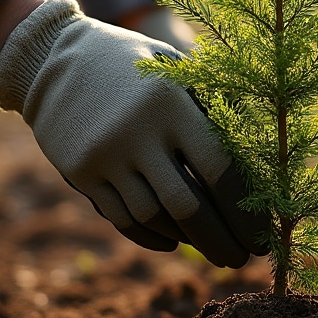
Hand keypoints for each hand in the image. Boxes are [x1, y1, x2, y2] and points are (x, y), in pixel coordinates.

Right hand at [0, 0, 269, 264]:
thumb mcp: (177, 71)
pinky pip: (122, 218)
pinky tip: (175, 240)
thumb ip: (215, 110)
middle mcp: (137, 132)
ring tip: (214, 246)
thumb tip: (263, 161)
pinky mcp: (79, 172)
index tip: (262, 236)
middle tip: (241, 259)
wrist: (54, 58)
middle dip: (220, 239)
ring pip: (154, 217)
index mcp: (171, 103)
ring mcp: (104, 155)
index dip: (245, 210)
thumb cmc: (137, 64)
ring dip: (188, 238)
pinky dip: (153, 235)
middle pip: (187, 206)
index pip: (219, 169)